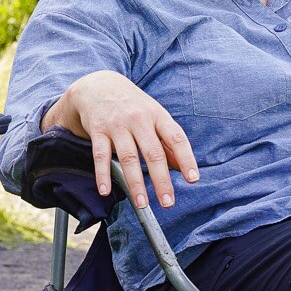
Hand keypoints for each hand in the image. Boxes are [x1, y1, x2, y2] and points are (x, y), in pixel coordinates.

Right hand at [48, 71, 198, 209]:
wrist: (98, 85)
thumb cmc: (132, 105)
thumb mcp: (154, 115)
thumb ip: (167, 141)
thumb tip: (181, 168)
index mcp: (157, 115)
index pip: (176, 138)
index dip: (186, 159)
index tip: (193, 179)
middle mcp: (139, 119)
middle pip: (153, 153)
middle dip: (161, 180)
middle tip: (168, 202)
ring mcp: (117, 125)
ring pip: (129, 157)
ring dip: (135, 183)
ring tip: (142, 204)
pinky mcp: (98, 130)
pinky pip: (101, 155)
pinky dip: (102, 175)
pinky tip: (105, 191)